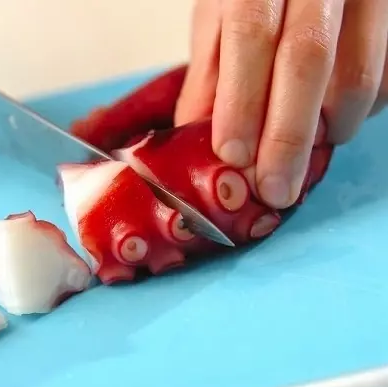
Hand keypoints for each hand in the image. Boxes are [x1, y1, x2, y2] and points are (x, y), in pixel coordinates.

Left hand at [175, 0, 387, 208]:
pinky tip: (326, 123)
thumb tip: (196, 142)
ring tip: (296, 154)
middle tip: (273, 189)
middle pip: (308, 61)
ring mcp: (365, 0)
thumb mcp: (215, 20)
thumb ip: (208, 76)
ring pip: (358, 79)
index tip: (233, 154)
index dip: (242, 101)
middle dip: (287, 137)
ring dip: (325, 133)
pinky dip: (354, 118)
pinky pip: (384, 85)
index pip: (253, 36)